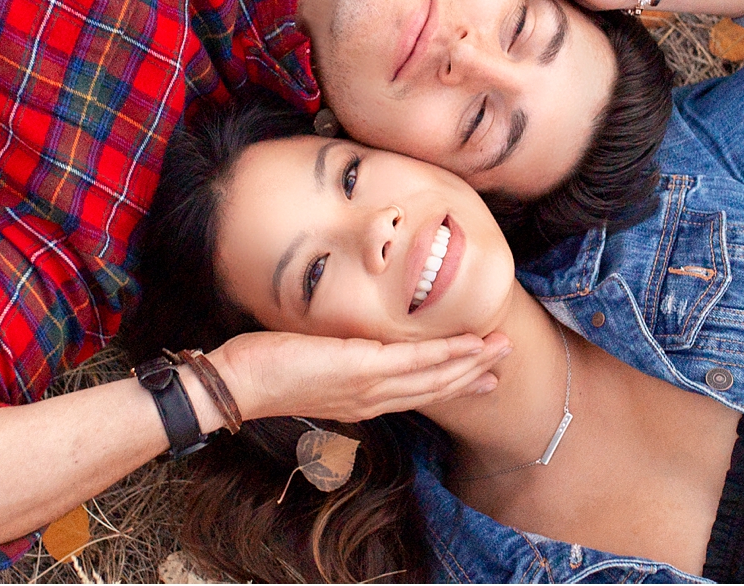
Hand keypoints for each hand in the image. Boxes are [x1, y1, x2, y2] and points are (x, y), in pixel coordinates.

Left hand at [207, 330, 511, 422]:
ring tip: (500, 348)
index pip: (416, 392)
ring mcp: (369, 387)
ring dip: (470, 362)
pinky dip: (445, 354)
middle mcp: (371, 399)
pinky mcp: (361, 369)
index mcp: (361, 400)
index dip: (452, 384)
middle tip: (504, 362)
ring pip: (432, 376)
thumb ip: (338, 359)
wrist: (239, 384)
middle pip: (434, 388)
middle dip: (472, 374)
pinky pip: (414, 361)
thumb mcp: (312, 367)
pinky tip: (467, 344)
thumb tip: (351, 342)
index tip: (480, 380)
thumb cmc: (266, 371)